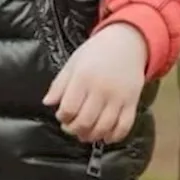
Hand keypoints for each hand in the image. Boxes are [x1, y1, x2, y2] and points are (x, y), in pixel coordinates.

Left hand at [43, 23, 147, 143]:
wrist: (126, 43)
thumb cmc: (95, 53)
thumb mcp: (73, 63)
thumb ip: (59, 84)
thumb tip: (47, 103)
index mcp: (83, 78)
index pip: (69, 108)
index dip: (62, 117)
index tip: (62, 116)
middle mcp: (101, 89)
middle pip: (85, 121)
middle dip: (74, 130)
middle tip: (71, 128)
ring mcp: (118, 97)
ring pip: (104, 127)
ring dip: (92, 136)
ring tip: (85, 134)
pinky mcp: (132, 102)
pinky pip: (124, 126)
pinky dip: (114, 136)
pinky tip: (106, 137)